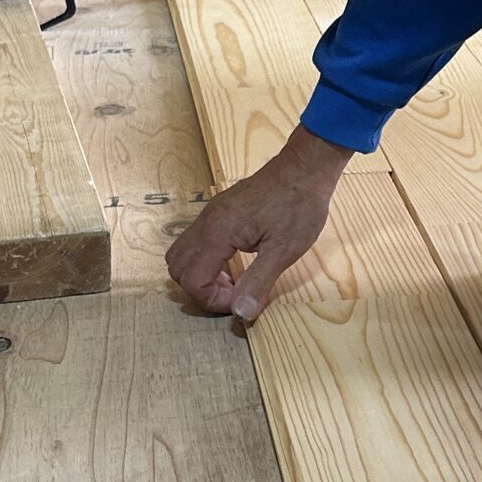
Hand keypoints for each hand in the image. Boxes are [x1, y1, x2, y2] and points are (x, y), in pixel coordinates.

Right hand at [166, 124, 352, 320]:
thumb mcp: (284, 249)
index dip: (211, 300)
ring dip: (199, 274)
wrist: (304, 168)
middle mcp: (206, 222)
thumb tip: (241, 313)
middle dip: (200, 289)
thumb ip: (259, 282)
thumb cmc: (298, 205)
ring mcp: (209, 214)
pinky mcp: (217, 211)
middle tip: (232, 294)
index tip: (239, 302)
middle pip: (177, 267)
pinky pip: (194, 241)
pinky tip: (232, 264)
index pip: (192, 279)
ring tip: (231, 281)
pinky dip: (205, 260)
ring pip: (181, 253)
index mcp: (219, 232)